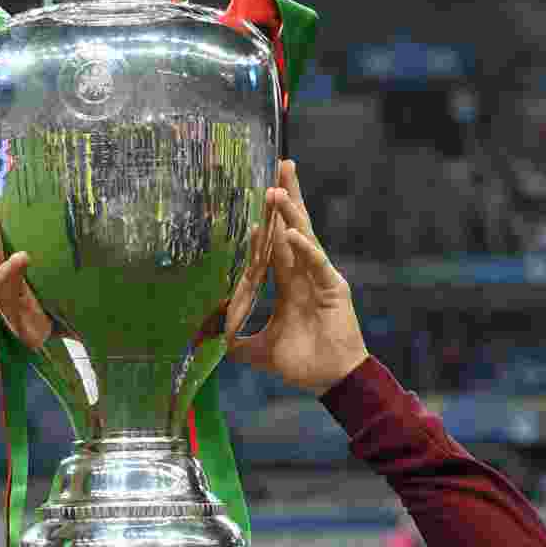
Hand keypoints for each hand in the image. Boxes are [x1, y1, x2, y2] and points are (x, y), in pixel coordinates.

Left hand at [227, 160, 368, 397]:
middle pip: (294, 227)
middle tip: (280, 165)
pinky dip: (304, 249)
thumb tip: (212, 341)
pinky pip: (317, 265)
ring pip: (304, 239)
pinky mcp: (333, 290)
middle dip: (286, 197)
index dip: (267, 223)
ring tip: (276, 191)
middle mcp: (306, 275)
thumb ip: (238, 342)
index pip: (276, 245)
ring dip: (290, 215)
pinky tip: (290, 232)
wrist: (330, 381)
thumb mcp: (259, 351)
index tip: (259, 197)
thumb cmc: (302, 364)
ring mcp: (321, 279)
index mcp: (291, 285)